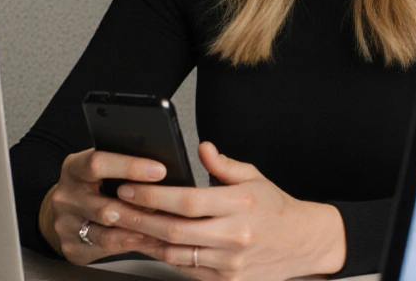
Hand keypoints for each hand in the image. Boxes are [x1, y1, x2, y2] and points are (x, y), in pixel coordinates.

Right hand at [38, 148, 166, 264]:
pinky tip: (151, 239)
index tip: (160, 171)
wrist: (67, 208)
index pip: (98, 164)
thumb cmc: (92, 183)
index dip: (130, 167)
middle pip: (105, 206)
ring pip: (107, 233)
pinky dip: (131, 244)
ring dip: (139, 231)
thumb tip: (163, 168)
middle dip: (141, 209)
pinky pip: (106, 249)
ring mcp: (66, 224)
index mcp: (74, 168)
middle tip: (170, 208)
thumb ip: (124, 164)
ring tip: (165, 227)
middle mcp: (66, 197)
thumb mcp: (102, 166)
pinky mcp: (72, 247)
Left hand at [113, 142, 346, 280]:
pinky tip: (150, 244)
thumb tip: (201, 147)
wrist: (301, 242)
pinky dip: (165, 257)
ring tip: (124, 227)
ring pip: (176, 254)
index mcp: (242, 205)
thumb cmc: (275, 208)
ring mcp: (231, 263)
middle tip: (114, 209)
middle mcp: (236, 236)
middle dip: (138, 219)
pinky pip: (187, 270)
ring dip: (145, 240)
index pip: (188, 201)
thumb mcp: (254, 177)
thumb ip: (223, 165)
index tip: (130, 188)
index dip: (154, 196)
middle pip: (175, 230)